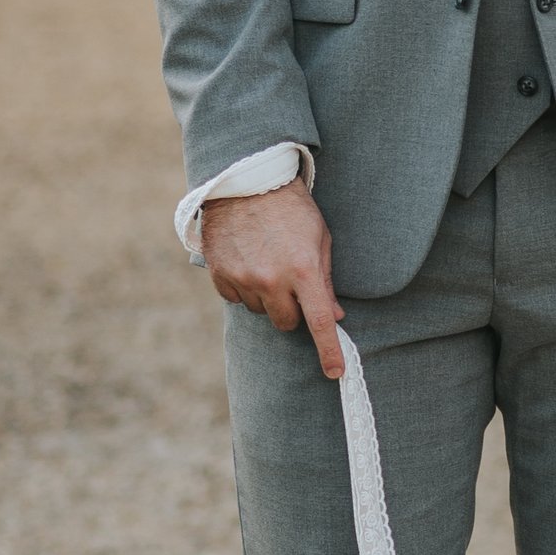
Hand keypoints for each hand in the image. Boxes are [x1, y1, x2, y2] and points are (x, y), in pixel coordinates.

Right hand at [202, 178, 344, 379]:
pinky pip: (236, 298)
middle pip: (286, 323)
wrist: (247, 182)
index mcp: (304, 270)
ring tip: (267, 262)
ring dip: (266, 297)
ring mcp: (243, 278)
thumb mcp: (320, 239)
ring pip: (260, 311)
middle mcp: (272, 279)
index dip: (329, 351)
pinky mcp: (220, 274)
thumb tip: (335, 316)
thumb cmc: (292, 209)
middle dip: (292, 311)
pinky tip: (247, 261)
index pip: (320, 322)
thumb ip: (325, 280)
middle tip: (291, 285)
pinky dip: (243, 287)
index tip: (335, 372)